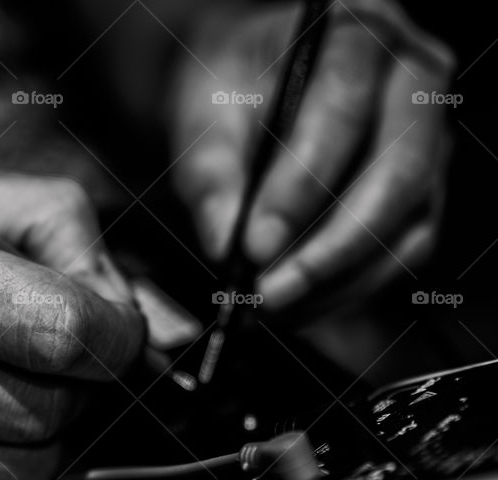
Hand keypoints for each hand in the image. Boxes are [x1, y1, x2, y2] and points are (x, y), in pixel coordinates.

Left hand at [168, 0, 453, 314]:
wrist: (242, 84)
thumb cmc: (226, 84)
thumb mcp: (200, 113)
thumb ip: (210, 176)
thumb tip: (225, 245)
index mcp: (354, 28)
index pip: (341, 109)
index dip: (299, 185)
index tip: (254, 244)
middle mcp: (410, 75)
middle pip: (395, 173)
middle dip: (329, 247)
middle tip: (270, 291)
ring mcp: (426, 135)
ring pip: (407, 221)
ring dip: (341, 277)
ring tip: (278, 304)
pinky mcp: (421, 188)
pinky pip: (403, 248)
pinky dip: (351, 284)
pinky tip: (302, 302)